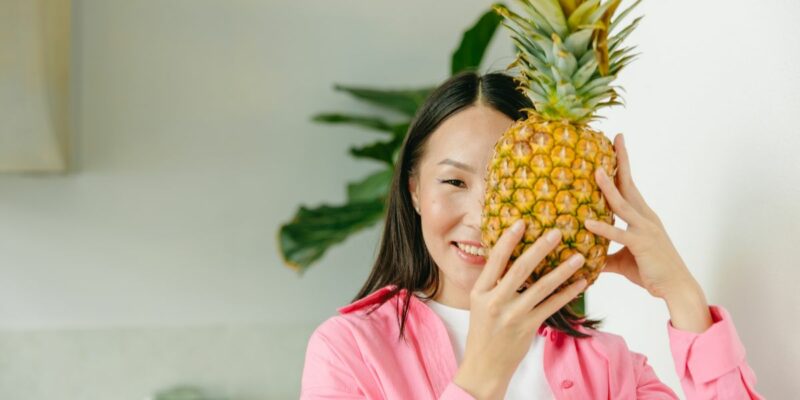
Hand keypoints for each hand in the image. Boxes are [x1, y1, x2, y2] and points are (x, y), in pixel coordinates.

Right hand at [453, 220, 586, 398]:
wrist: (484, 366)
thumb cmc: (483, 332)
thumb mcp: (479, 304)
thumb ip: (492, 283)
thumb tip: (507, 257)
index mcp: (480, 291)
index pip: (495, 259)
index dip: (508, 240)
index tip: (522, 223)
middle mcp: (496, 301)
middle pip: (521, 269)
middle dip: (540, 248)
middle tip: (557, 232)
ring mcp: (513, 315)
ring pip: (542, 287)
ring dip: (562, 270)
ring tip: (578, 256)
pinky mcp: (528, 327)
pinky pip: (552, 306)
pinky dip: (567, 294)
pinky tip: (580, 283)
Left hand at [583, 134, 697, 298]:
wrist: (677, 288)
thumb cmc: (651, 272)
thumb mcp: (622, 261)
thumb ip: (604, 256)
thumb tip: (586, 258)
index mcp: (641, 217)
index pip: (628, 185)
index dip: (620, 165)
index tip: (614, 145)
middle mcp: (645, 217)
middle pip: (629, 183)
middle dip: (621, 160)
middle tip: (615, 137)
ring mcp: (645, 229)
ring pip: (622, 204)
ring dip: (608, 187)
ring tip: (595, 171)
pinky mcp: (642, 245)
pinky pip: (619, 234)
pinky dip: (603, 228)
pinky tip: (587, 222)